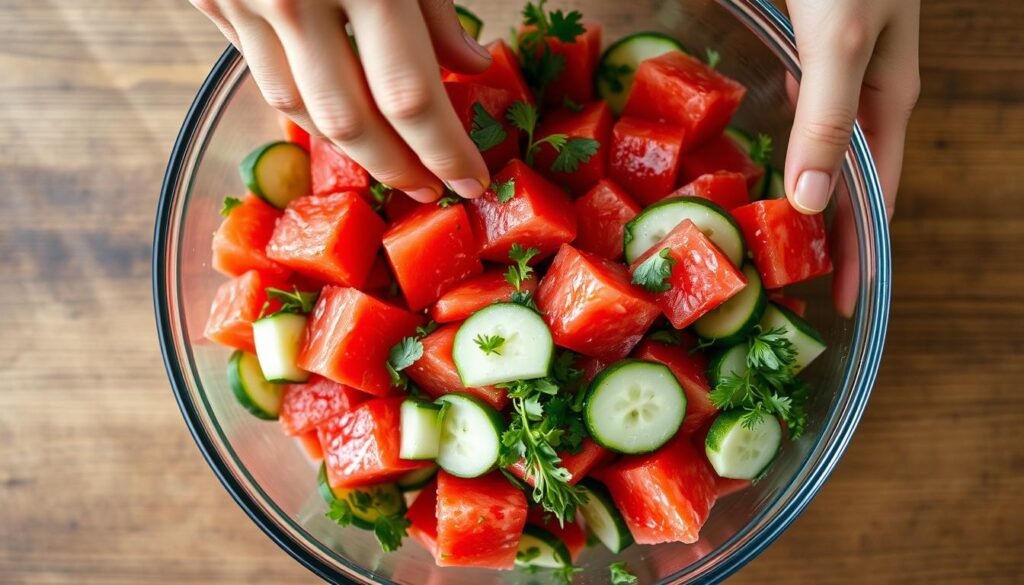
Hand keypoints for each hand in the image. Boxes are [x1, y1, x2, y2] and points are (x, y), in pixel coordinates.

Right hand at [191, 0, 492, 201]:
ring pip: (298, 107)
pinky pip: (262, 72)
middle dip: (396, 165)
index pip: (409, 95)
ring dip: (348, 144)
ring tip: (390, 158)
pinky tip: (337, 110)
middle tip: (429, 189)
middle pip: (350, 120)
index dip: (445, 149)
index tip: (471, 182)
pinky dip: (304, 101)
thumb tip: (469, 66)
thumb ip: (435, 4)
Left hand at [784, 0, 919, 315]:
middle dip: (830, 231)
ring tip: (781, 228)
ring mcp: (840, 64)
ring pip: (826, 144)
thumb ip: (829, 117)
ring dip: (807, 187)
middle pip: (850, 177)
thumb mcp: (841, 43)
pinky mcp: (811, 40)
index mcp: (886, 97)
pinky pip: (803, 107)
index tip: (840, 301)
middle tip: (797, 280)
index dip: (860, 250)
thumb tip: (816, 201)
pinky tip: (770, 139)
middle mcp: (867, 88)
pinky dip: (789, 138)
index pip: (876, 195)